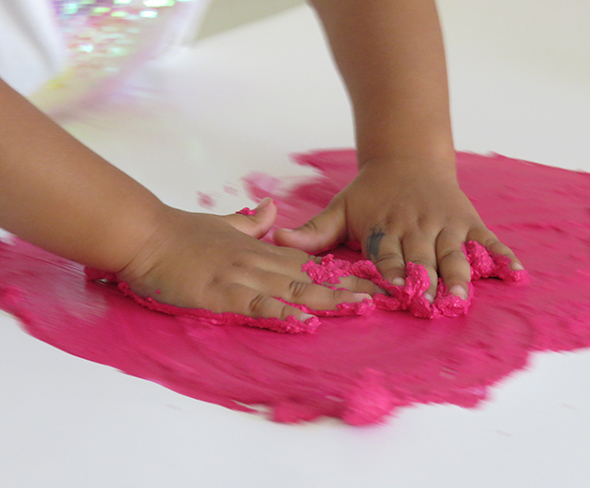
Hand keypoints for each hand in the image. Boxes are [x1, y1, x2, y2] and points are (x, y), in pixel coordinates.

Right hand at [117, 198, 376, 320]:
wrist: (145, 233)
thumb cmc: (181, 232)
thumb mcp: (222, 224)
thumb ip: (249, 222)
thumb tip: (270, 212)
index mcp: (259, 249)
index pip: (306, 262)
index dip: (337, 272)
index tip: (366, 278)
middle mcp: (257, 262)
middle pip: (309, 277)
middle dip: (345, 288)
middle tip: (379, 297)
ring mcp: (240, 276)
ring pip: (291, 289)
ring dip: (326, 300)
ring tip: (358, 309)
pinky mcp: (220, 293)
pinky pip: (256, 304)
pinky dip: (282, 313)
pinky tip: (305, 322)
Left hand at [274, 158, 522, 300]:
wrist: (407, 157)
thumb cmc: (370, 192)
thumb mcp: (340, 207)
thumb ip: (313, 231)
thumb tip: (276, 242)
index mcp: (383, 228)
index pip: (386, 256)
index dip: (391, 273)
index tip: (396, 292)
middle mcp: (415, 228)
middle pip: (421, 258)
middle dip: (426, 282)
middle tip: (431, 306)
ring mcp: (444, 224)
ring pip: (453, 253)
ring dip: (460, 274)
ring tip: (464, 296)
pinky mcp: (466, 220)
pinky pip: (487, 240)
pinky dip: (501, 256)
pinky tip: (515, 274)